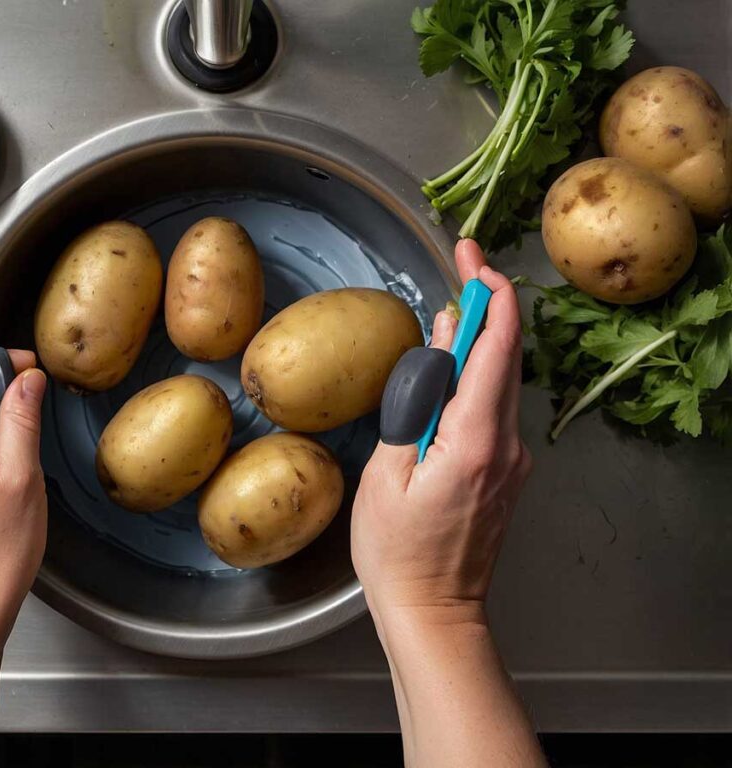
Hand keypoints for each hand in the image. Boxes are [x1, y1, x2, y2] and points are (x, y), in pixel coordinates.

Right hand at [352, 239, 530, 621]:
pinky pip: (496, 407)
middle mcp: (507, 445)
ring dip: (480, 340)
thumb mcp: (386, 472)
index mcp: (475, 441)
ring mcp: (514, 459)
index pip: (497, 349)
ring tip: (447, 315)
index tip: (472, 256)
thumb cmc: (398, 551)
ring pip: (502, 380)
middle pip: (507, 355)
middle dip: (487, 303)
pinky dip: (477, 377)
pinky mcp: (507, 470)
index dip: (490, 294)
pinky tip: (448, 373)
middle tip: (461, 262)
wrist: (433, 611)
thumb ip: (417, 402)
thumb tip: (439, 344)